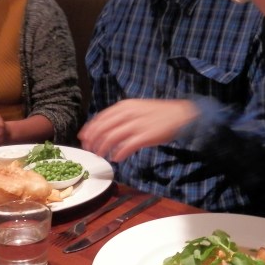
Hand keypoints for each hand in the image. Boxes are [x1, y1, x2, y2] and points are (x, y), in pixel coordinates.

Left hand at [79, 99, 197, 161]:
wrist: (181, 115)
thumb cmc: (159, 114)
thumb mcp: (137, 109)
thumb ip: (122, 117)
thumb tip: (106, 128)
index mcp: (125, 106)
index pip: (101, 117)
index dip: (90, 129)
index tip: (83, 137)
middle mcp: (128, 114)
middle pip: (103, 128)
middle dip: (93, 140)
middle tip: (89, 149)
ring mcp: (137, 125)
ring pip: (111, 138)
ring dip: (103, 148)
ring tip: (101, 155)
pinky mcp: (145, 136)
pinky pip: (126, 147)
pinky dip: (119, 153)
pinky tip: (116, 158)